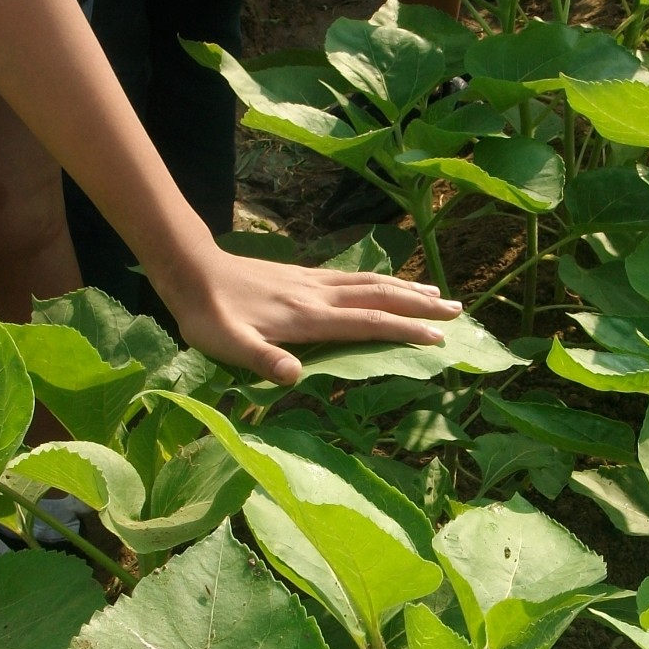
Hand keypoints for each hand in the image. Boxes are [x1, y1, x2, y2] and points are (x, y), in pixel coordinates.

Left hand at [155, 244, 462, 384]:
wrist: (191, 269)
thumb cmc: (208, 315)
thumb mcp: (228, 345)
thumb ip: (261, 360)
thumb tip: (294, 379)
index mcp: (308, 317)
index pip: (367, 323)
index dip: (404, 330)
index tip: (438, 339)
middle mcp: (319, 295)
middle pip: (380, 296)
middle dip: (420, 305)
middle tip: (458, 311)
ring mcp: (314, 282)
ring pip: (371, 282)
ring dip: (407, 288)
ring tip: (437, 293)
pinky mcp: (305, 276)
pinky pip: (355, 277)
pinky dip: (381, 280)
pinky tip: (388, 282)